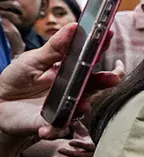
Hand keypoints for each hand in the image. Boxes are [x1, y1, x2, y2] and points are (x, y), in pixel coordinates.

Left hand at [0, 24, 118, 141]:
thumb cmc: (18, 78)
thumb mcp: (34, 59)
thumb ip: (55, 46)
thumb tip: (75, 26)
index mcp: (71, 71)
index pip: (92, 60)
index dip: (102, 48)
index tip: (108, 35)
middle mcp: (74, 90)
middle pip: (96, 85)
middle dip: (107, 81)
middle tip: (112, 78)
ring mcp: (65, 107)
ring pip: (81, 108)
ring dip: (83, 107)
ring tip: (82, 105)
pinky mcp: (51, 123)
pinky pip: (56, 128)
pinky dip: (53, 130)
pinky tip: (46, 129)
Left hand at [47, 124, 94, 156]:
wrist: (74, 143)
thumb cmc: (77, 134)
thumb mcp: (76, 127)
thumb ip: (74, 124)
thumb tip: (70, 120)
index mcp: (91, 144)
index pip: (89, 146)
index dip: (80, 144)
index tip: (70, 142)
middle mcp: (90, 155)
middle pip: (83, 156)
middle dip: (71, 153)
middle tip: (59, 149)